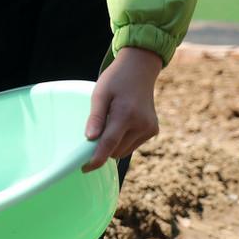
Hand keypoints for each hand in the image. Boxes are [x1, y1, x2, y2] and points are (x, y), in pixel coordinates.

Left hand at [82, 46, 162, 172]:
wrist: (140, 69)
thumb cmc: (115, 80)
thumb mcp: (99, 94)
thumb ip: (95, 117)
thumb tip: (90, 139)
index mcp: (126, 114)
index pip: (109, 144)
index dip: (96, 159)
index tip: (84, 168)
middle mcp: (141, 124)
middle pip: (116, 150)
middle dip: (102, 148)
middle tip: (93, 133)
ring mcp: (150, 128)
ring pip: (124, 150)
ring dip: (113, 145)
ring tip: (109, 123)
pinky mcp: (153, 130)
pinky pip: (133, 144)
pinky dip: (123, 141)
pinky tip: (120, 124)